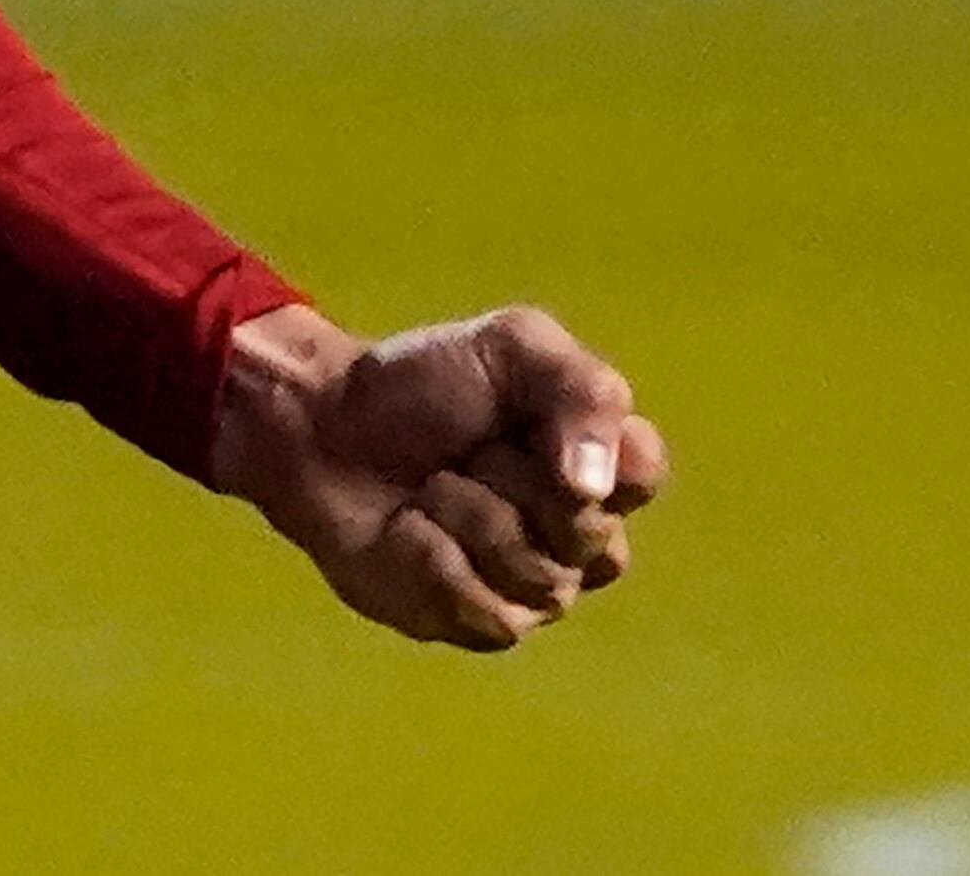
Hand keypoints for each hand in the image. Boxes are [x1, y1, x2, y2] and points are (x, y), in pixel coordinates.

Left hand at [211, 302, 668, 651]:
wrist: (325, 427)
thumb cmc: (422, 383)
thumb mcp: (511, 347)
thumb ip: (581, 391)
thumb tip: (595, 486)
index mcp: (601, 462)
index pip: (644, 472)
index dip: (590, 450)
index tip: (527, 418)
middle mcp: (582, 533)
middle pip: (589, 532)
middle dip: (509, 478)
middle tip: (468, 450)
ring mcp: (534, 585)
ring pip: (537, 576)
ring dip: (465, 514)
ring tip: (432, 487)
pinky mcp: (479, 622)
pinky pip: (485, 610)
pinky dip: (433, 558)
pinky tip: (409, 531)